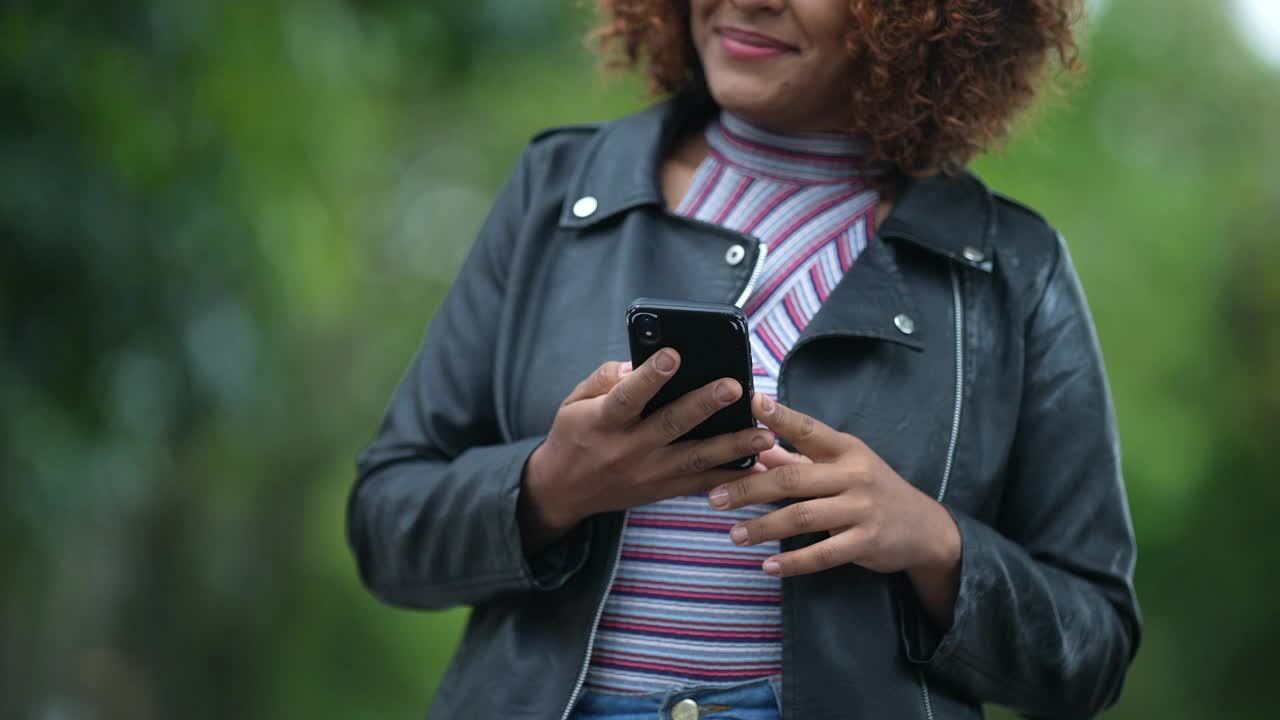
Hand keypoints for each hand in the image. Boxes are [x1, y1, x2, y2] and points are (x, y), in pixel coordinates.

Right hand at [519, 349, 774, 548]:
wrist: (563, 492)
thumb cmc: (572, 437)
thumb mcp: (574, 402)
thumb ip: (604, 378)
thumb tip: (635, 364)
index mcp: (602, 422)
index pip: (627, 396)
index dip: (649, 375)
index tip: (673, 354)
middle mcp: (627, 449)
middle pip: (671, 425)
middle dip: (704, 405)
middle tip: (734, 387)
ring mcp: (647, 473)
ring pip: (695, 459)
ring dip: (732, 446)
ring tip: (765, 435)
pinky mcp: (660, 490)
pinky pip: (700, 484)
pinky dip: (730, 477)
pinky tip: (758, 467)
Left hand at [708, 394, 960, 626]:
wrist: (924, 528)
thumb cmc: (871, 489)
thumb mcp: (842, 465)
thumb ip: (798, 457)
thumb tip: (756, 446)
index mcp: (845, 448)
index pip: (808, 428)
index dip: (780, 416)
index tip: (752, 401)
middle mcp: (854, 474)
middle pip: (793, 478)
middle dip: (749, 488)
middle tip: (714, 497)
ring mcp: (862, 508)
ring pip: (802, 516)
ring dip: (763, 527)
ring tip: (733, 535)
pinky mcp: (866, 541)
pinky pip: (823, 554)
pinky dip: (793, 562)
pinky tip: (767, 567)